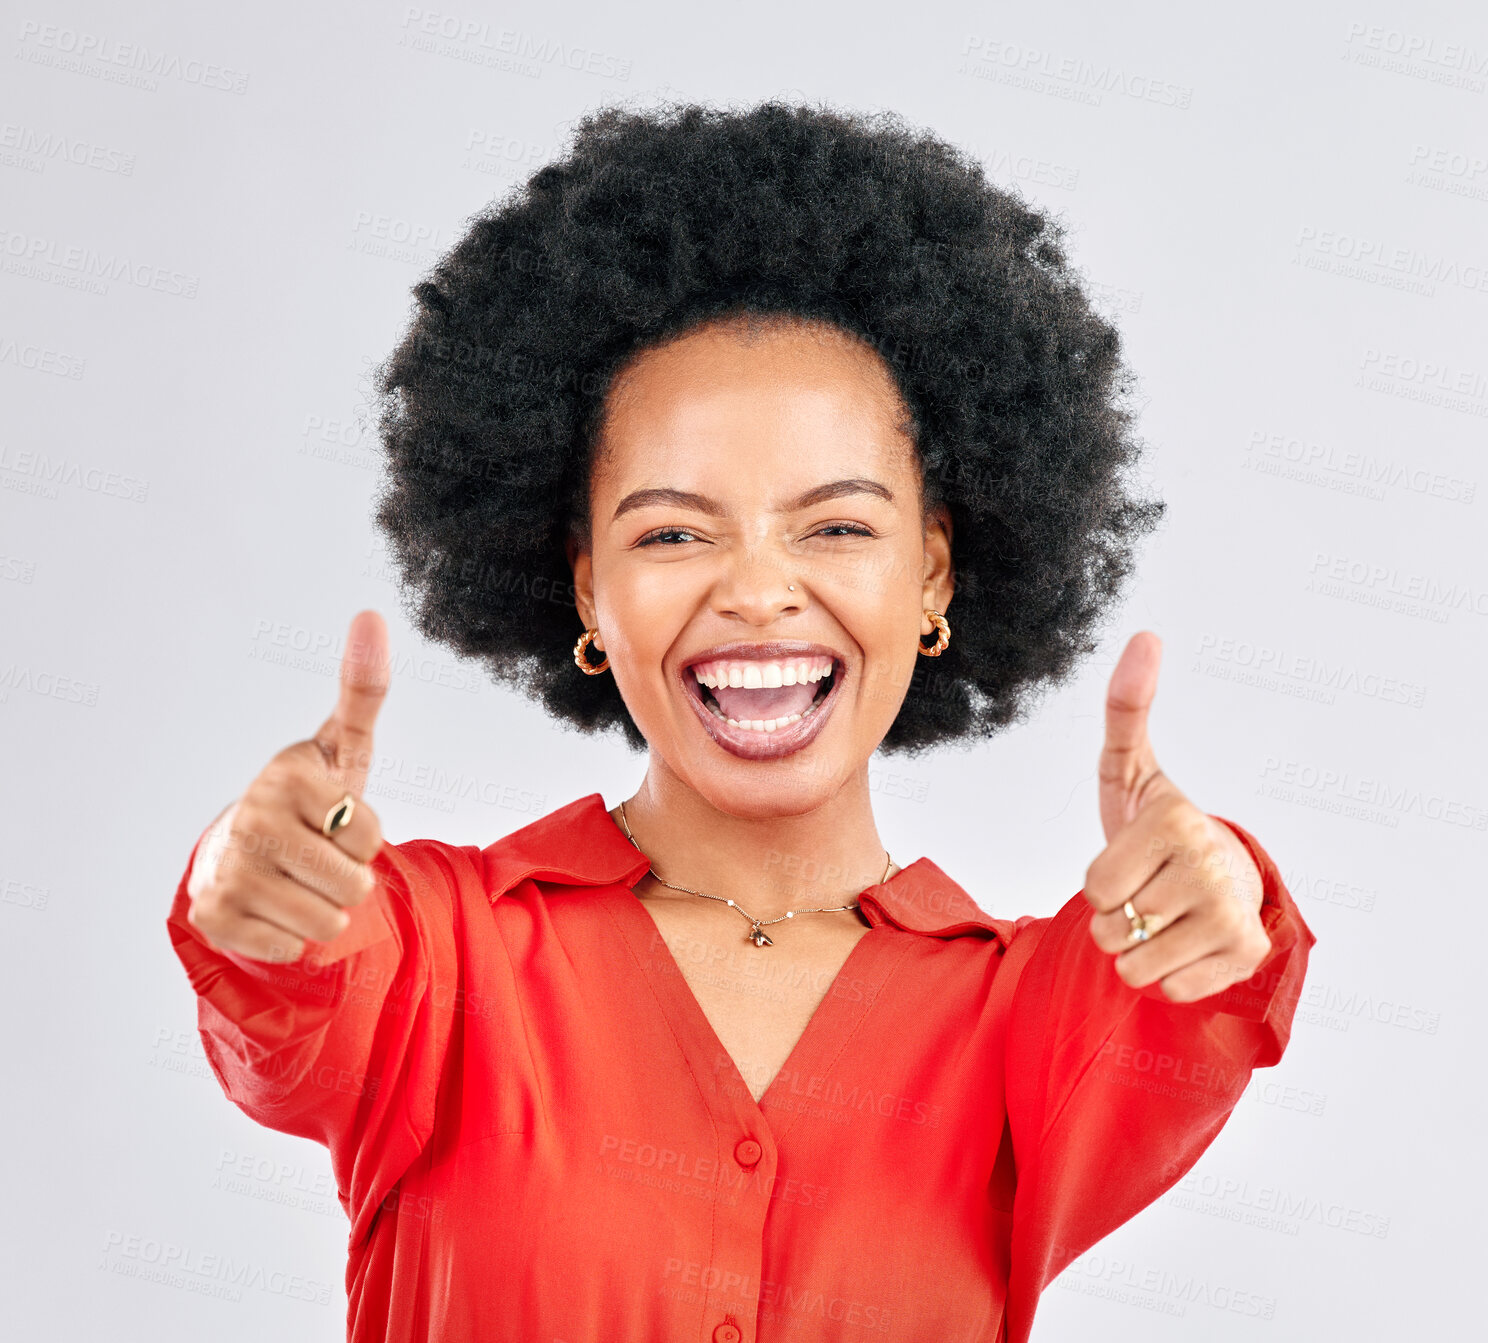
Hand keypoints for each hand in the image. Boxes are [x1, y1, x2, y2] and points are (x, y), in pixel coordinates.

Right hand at [186, 610, 390, 962]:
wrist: (240, 853)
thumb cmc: (307, 799)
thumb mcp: (342, 748)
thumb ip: (363, 689)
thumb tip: (372, 614)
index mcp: (286, 775)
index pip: (370, 835)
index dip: (365, 837)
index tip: (334, 820)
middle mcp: (250, 818)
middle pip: (353, 885)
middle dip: (348, 879)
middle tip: (318, 857)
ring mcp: (227, 869)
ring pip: (327, 924)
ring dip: (324, 913)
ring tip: (298, 882)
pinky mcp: (213, 917)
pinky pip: (290, 949)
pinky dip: (290, 938)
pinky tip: (271, 907)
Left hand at [1082, 631, 1270, 1002]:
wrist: (1214, 875)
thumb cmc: (1155, 823)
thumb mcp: (1129, 766)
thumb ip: (1126, 707)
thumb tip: (1146, 634)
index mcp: (1175, 819)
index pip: (1094, 889)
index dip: (1098, 883)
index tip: (1129, 860)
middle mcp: (1212, 865)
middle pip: (1111, 929)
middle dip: (1116, 917)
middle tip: (1147, 890)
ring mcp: (1235, 913)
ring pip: (1137, 967)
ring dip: (1137, 951)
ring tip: (1163, 916)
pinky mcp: (1247, 956)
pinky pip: (1170, 991)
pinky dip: (1168, 976)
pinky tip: (1186, 942)